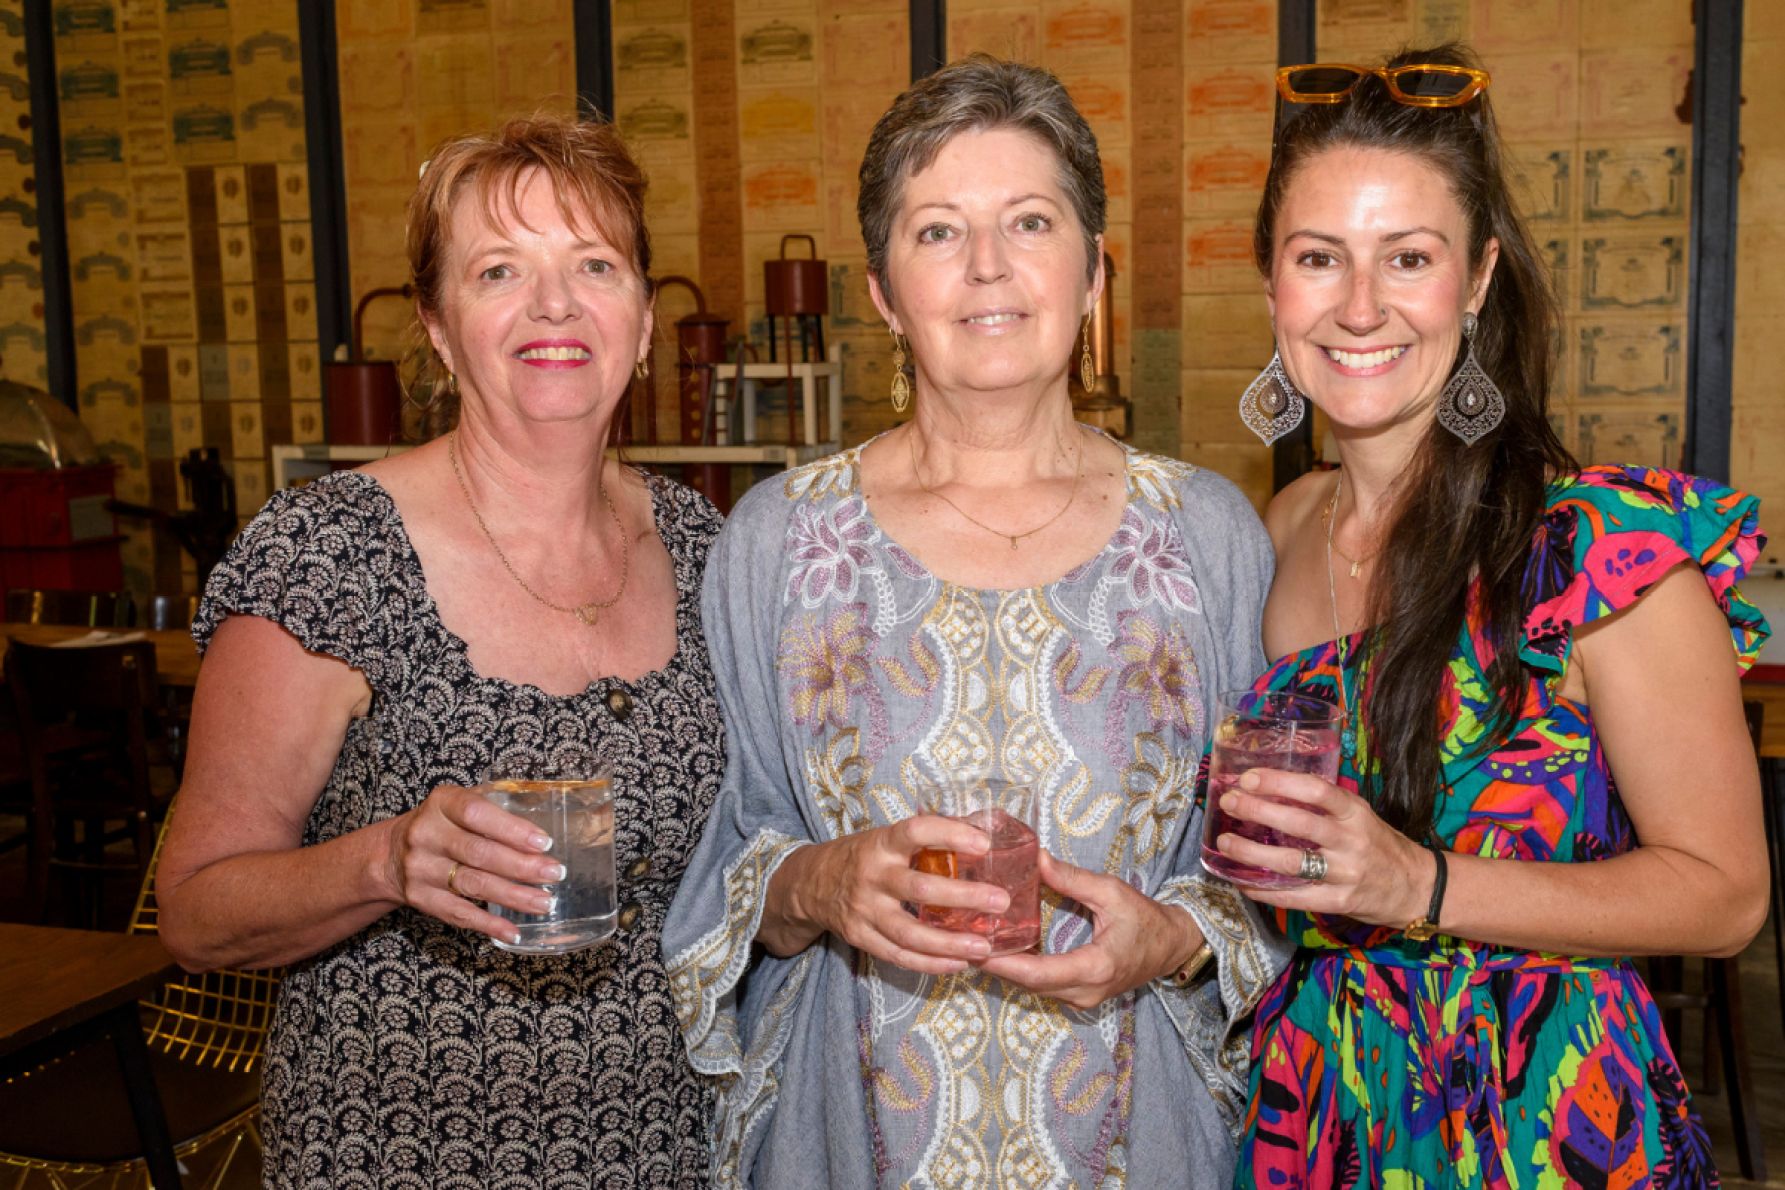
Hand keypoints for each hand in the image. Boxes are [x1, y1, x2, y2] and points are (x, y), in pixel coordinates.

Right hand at [380, 784, 562, 943]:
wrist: (391, 854)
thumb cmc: (442, 825)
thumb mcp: (458, 805)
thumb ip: (494, 810)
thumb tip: (543, 829)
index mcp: (441, 804)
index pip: (477, 814)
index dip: (512, 829)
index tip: (544, 843)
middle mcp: (427, 835)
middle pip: (479, 853)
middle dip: (522, 866)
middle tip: (555, 874)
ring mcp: (421, 869)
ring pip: (473, 885)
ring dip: (514, 896)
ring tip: (545, 902)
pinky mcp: (420, 899)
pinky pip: (458, 914)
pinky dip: (488, 924)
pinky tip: (513, 931)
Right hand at [775, 815, 1013, 974]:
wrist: (810, 884)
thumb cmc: (862, 856)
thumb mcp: (886, 838)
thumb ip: (927, 839)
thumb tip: (982, 829)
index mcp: (881, 844)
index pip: (915, 832)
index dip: (950, 834)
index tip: (984, 844)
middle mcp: (872, 876)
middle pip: (920, 889)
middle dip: (963, 896)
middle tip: (1000, 901)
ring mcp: (864, 910)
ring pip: (909, 933)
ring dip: (950, 942)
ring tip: (984, 947)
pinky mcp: (860, 937)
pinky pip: (898, 956)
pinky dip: (930, 964)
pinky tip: (958, 964)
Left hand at [978, 851, 1201, 1009]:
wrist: (1172, 945)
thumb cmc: (1146, 918)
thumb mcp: (1111, 891)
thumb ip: (1071, 879)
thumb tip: (1035, 859)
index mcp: (1095, 967)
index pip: (1039, 973)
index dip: (1004, 964)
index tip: (975, 949)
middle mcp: (1086, 992)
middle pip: (1030, 984)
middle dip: (996, 966)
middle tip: (963, 942)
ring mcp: (1084, 999)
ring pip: (1035, 989)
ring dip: (1007, 970)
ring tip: (975, 945)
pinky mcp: (1081, 996)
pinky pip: (1045, 987)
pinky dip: (1022, 972)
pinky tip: (1002, 952)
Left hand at [1212, 768, 1431, 925]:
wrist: (1418, 887)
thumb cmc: (1379, 845)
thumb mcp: (1360, 816)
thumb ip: (1324, 806)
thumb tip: (1272, 790)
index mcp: (1355, 813)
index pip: (1316, 790)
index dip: (1281, 781)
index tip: (1249, 777)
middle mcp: (1351, 841)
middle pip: (1300, 824)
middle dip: (1259, 810)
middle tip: (1229, 801)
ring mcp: (1345, 873)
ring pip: (1293, 862)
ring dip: (1253, 853)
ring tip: (1225, 843)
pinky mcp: (1340, 902)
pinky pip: (1296, 897)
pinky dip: (1266, 891)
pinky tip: (1242, 883)